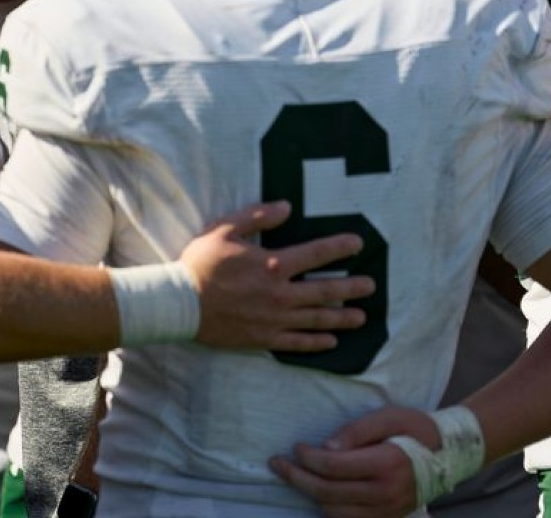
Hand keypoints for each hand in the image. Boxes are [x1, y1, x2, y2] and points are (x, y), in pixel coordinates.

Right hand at [181, 202, 371, 351]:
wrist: (180, 303)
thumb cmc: (201, 263)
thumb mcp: (224, 229)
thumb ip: (258, 216)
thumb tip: (287, 207)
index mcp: (273, 264)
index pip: (317, 253)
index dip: (340, 247)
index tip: (358, 244)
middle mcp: (280, 293)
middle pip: (325, 290)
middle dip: (351, 287)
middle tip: (370, 286)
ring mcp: (274, 318)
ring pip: (317, 318)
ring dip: (341, 316)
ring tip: (360, 317)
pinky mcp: (264, 338)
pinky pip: (297, 342)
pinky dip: (317, 342)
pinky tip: (332, 341)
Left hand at [270, 405, 433, 517]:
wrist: (450, 454)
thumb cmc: (415, 428)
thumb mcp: (387, 416)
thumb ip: (355, 431)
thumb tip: (324, 449)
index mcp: (385, 465)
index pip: (332, 467)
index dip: (306, 458)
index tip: (295, 447)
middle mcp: (386, 494)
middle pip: (327, 494)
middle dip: (297, 478)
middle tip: (277, 464)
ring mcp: (387, 511)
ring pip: (334, 513)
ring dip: (311, 496)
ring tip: (298, 477)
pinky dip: (330, 510)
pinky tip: (320, 494)